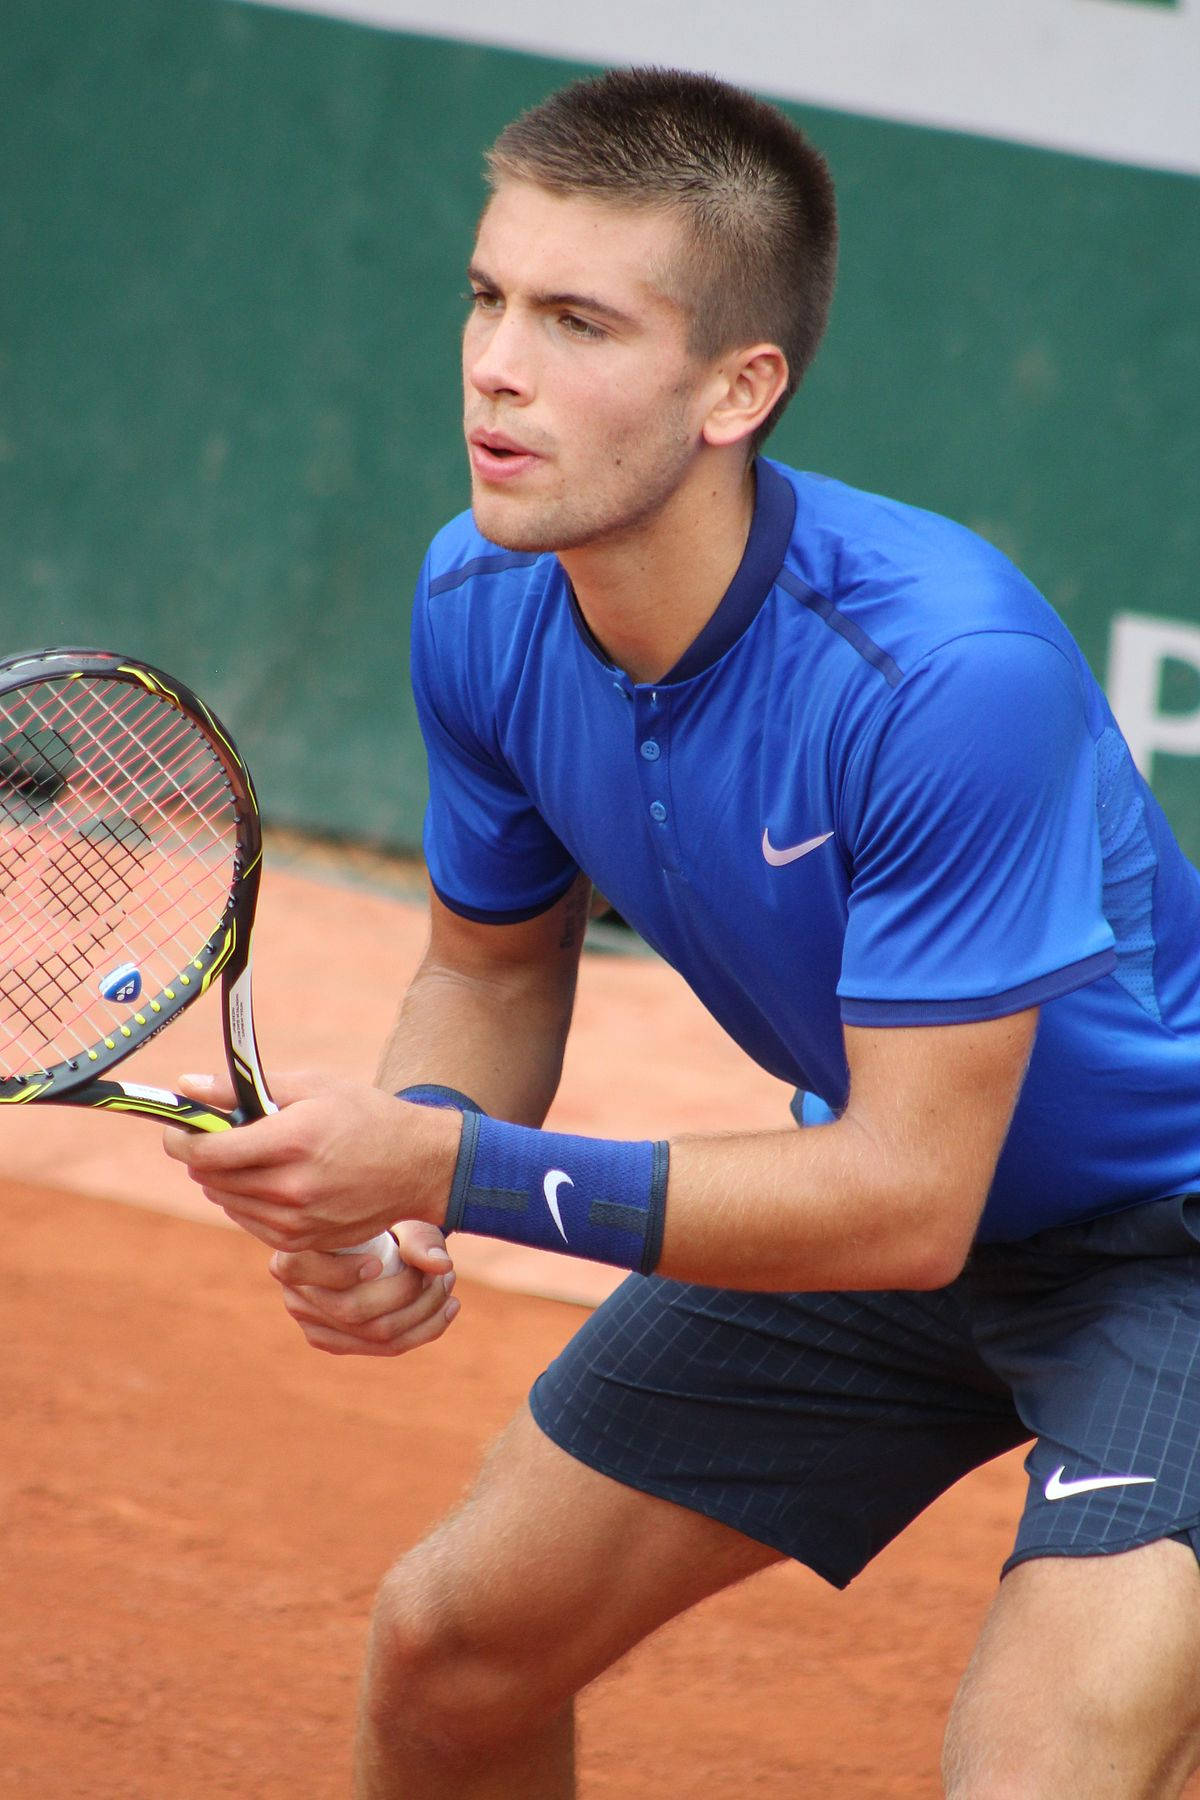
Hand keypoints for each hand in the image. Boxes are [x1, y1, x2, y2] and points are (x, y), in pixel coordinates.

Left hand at [162, 1069, 460, 1251]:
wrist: (417, 1166)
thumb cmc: (364, 1116)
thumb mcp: (310, 1087)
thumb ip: (242, 1089)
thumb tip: (185, 1087)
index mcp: (292, 1141)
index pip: (207, 1151)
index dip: (181, 1138)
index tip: (177, 1127)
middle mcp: (291, 1188)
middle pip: (210, 1178)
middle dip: (202, 1154)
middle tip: (220, 1133)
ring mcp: (296, 1221)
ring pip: (225, 1201)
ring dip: (223, 1177)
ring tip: (252, 1155)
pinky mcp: (301, 1242)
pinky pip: (249, 1221)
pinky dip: (247, 1200)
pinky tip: (270, 1179)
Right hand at [269, 1221, 460, 1357]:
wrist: (376, 1240)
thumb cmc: (380, 1222)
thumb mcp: (399, 1219)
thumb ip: (418, 1238)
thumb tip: (441, 1265)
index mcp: (290, 1258)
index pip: (301, 1269)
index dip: (341, 1271)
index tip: (379, 1262)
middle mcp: (295, 1297)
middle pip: (351, 1309)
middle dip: (406, 1291)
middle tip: (441, 1268)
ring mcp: (314, 1326)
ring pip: (376, 1333)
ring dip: (423, 1311)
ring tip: (447, 1283)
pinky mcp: (339, 1343)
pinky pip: (385, 1348)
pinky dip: (424, 1330)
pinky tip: (448, 1309)